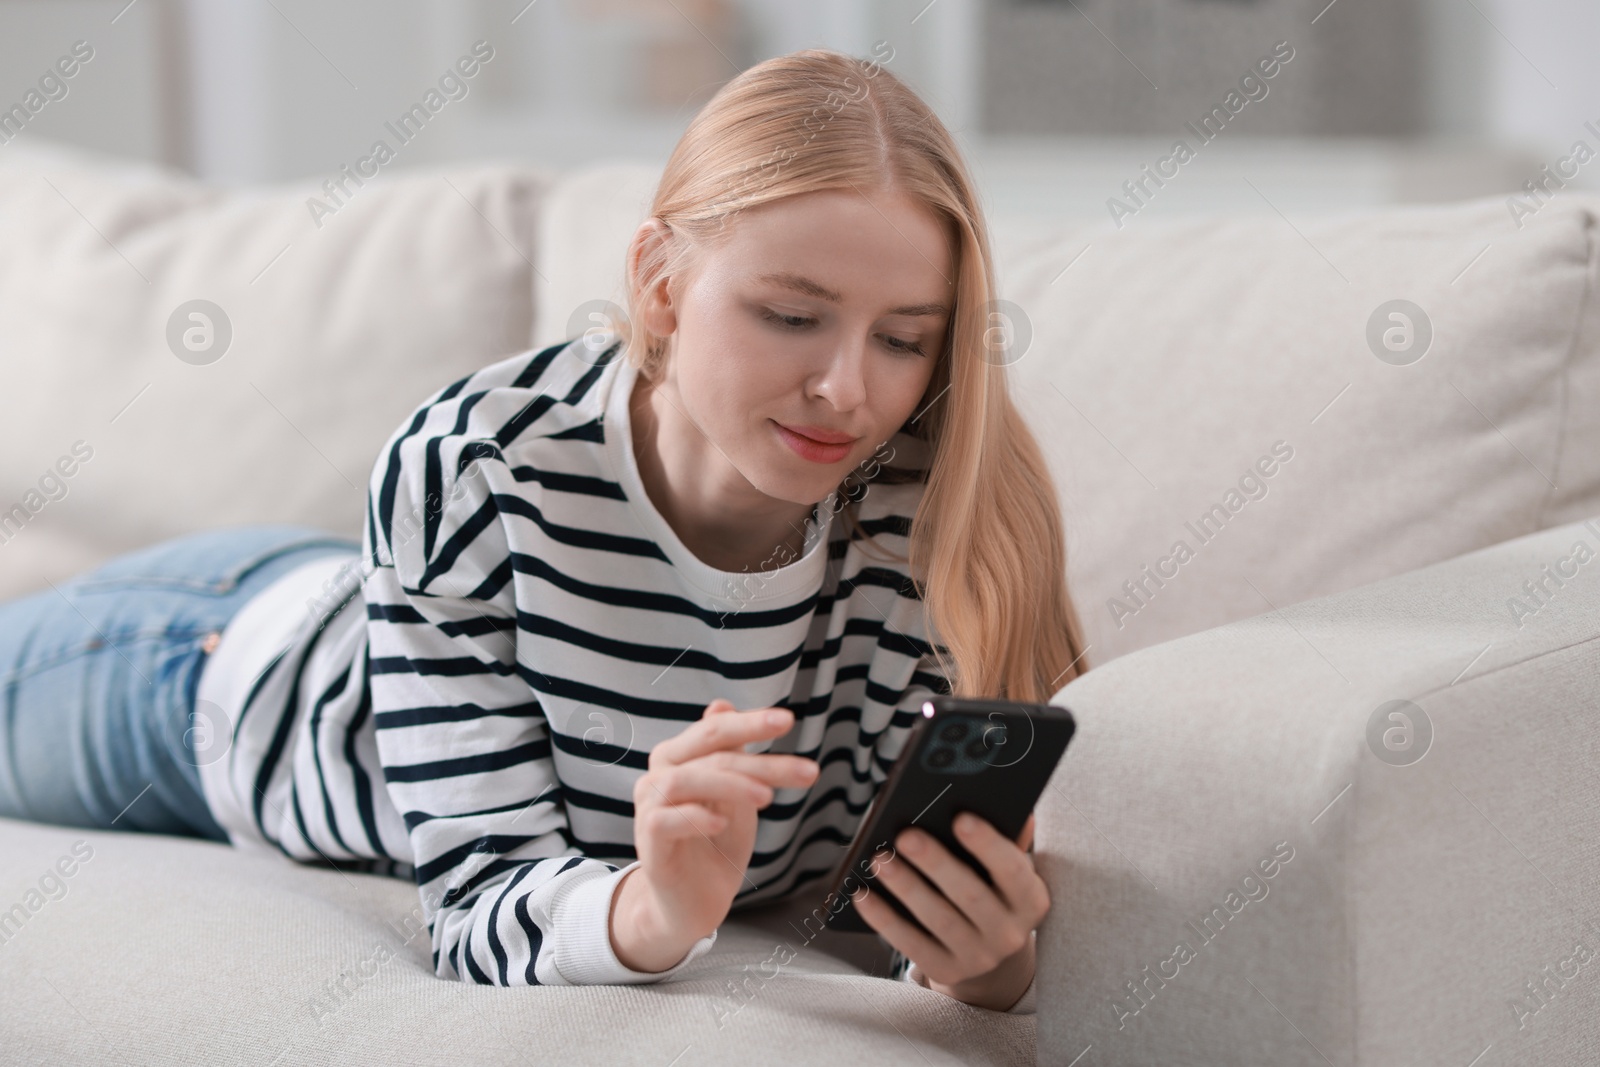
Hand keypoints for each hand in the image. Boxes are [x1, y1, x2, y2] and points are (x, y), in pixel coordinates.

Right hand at [610, 698, 819, 972]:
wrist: (693, 903)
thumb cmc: (715, 845)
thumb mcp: (736, 796)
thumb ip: (731, 755)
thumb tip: (721, 704)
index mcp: (681, 758)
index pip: (716, 730)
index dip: (751, 723)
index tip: (788, 721)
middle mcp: (660, 775)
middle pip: (706, 749)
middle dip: (755, 753)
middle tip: (803, 768)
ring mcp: (650, 807)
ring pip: (685, 779)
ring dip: (731, 785)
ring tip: (768, 798)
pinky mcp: (647, 841)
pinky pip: (664, 819)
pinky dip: (695, 816)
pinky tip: (722, 823)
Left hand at [850, 812, 1047, 1011]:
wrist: (990, 952)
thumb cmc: (992, 889)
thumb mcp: (1006, 869)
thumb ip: (1007, 836)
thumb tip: (1006, 801)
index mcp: (1030, 899)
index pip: (1014, 869)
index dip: (988, 845)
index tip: (961, 817)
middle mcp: (1010, 934)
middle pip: (970, 895)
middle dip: (936, 863)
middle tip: (905, 835)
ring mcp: (979, 957)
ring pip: (938, 920)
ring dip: (906, 887)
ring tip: (879, 859)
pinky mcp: (947, 971)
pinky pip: (911, 945)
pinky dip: (884, 919)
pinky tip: (862, 894)